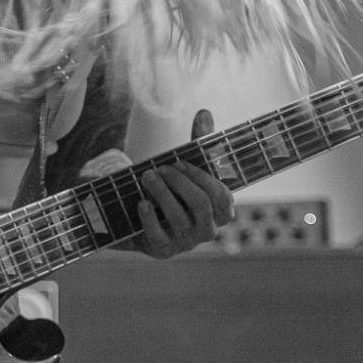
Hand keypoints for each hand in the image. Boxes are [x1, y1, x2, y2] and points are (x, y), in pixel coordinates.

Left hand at [132, 109, 234, 258]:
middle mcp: (207, 231)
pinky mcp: (163, 250)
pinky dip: (149, 218)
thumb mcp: (187, 168)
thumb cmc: (174, 190)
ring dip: (162, 193)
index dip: (202, 178)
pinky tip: (141, 203)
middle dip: (180, 183)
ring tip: (147, 176)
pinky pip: (158, 237)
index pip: (222, 197)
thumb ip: (199, 143)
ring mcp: (185, 243)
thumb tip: (204, 111)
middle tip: (160, 168)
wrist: (142, 218)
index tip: (180, 162)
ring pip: (179, 218)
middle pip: (202, 206)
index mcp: (220, 212)